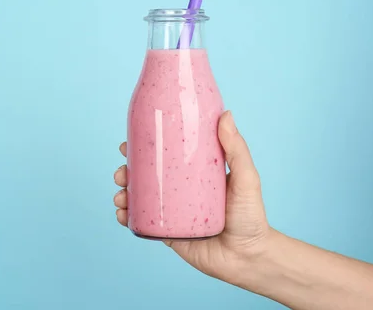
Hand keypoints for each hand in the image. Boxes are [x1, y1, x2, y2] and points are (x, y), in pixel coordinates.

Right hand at [113, 110, 271, 283]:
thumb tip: (226, 114)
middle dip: (126, 172)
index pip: (165, 156)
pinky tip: (122, 214)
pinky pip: (143, 224)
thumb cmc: (251, 216)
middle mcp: (179, 191)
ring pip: (140, 199)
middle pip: (146, 177)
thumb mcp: (246, 177)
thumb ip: (237, 148)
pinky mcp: (168, 234)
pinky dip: (127, 218)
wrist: (249, 258)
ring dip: (123, 193)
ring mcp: (172, 213)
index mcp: (194, 174)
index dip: (144, 148)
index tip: (129, 142)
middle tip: (122, 172)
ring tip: (121, 195)